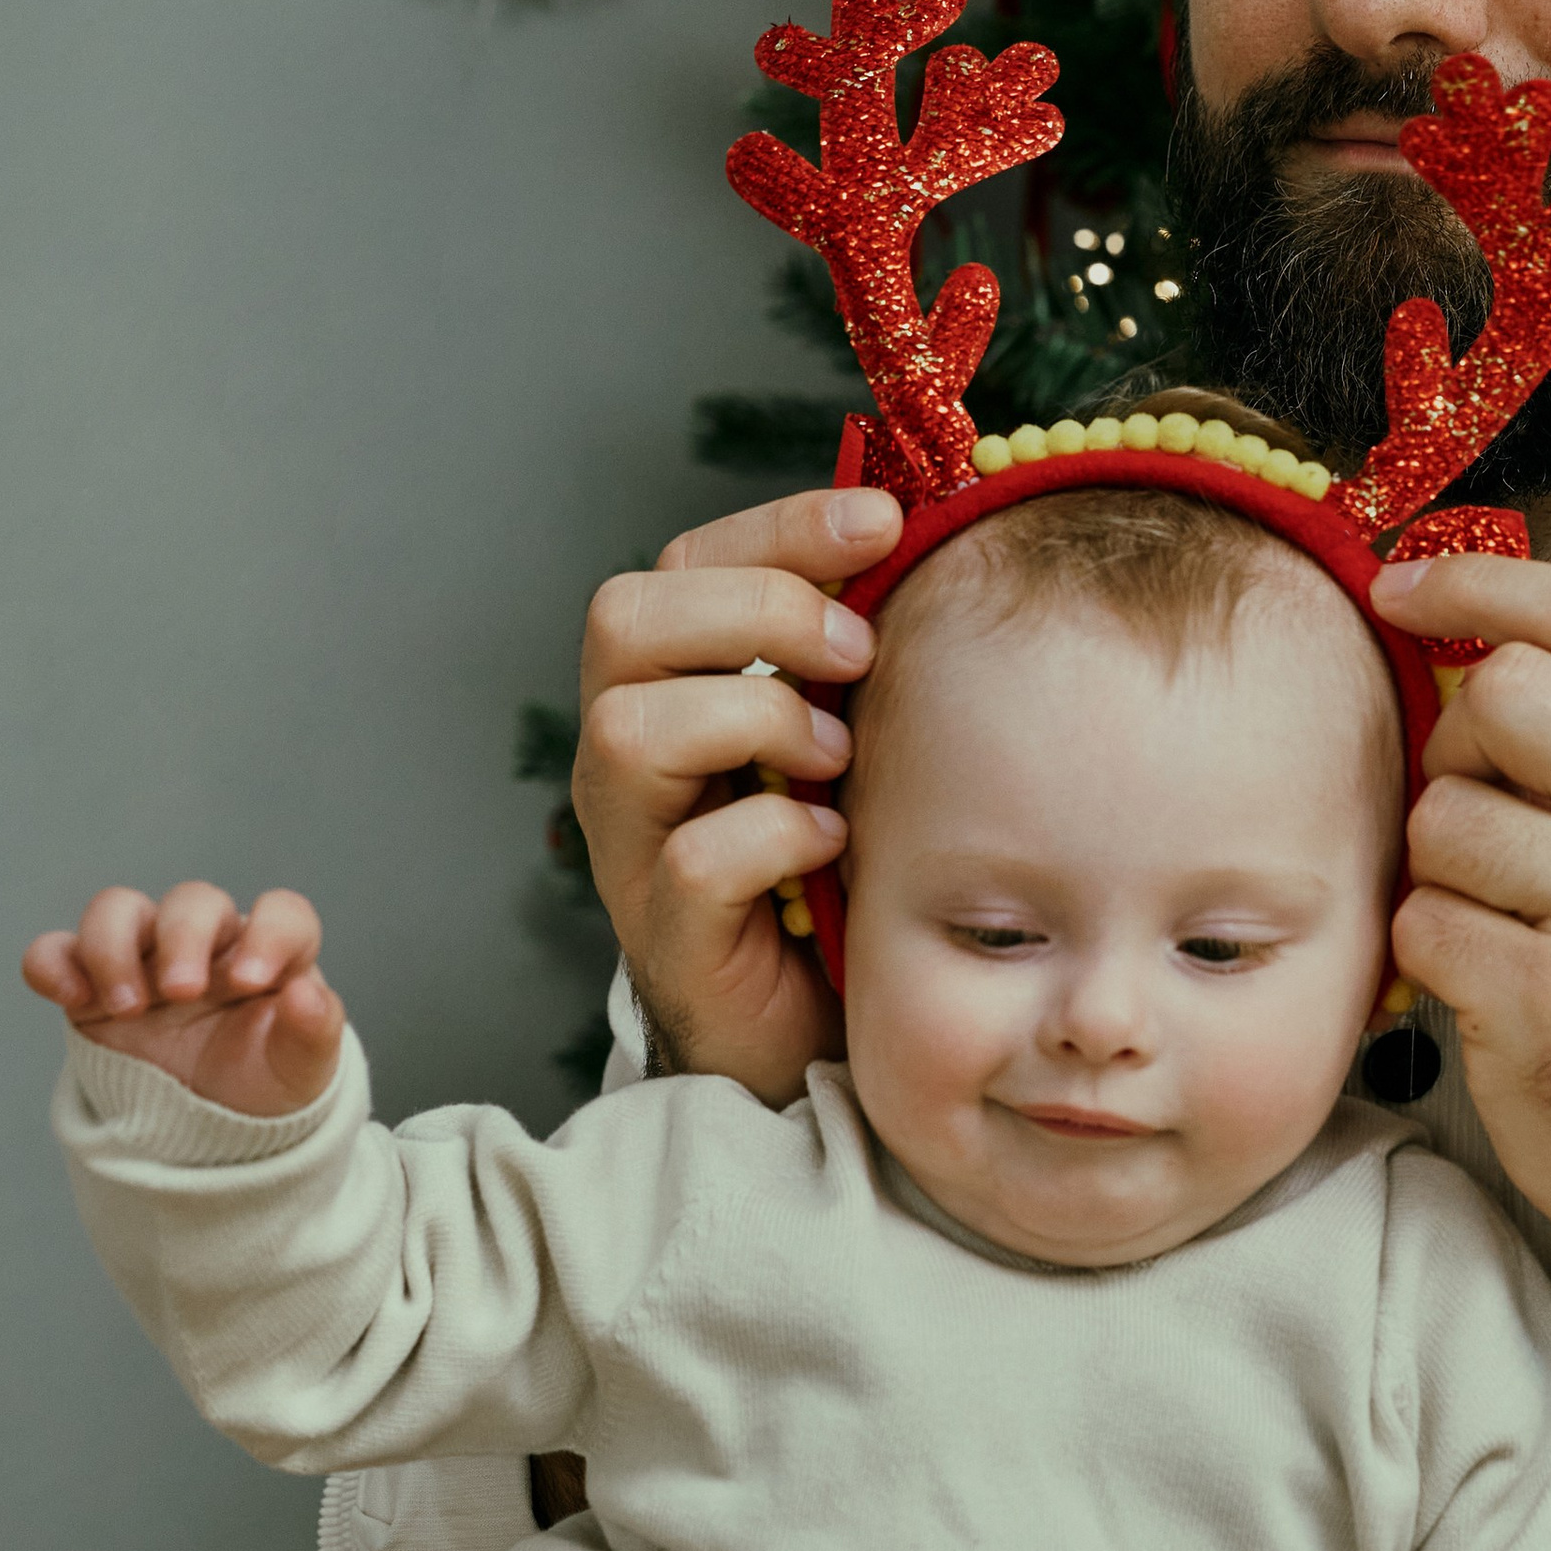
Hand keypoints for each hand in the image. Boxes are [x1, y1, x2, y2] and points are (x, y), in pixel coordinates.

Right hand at [22, 883, 344, 1118]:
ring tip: (129, 1007)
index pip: (281, 914)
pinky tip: (69, 997)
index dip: (270, 933)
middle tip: (183, 993)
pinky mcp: (92, 987)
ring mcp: (144, 958)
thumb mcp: (300, 1070)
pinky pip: (58, 952)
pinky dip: (52, 964)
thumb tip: (307, 994)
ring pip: (119, 908)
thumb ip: (314, 1031)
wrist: (209, 1133)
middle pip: (193, 901)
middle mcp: (207, 944)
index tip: (253, 982)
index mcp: (269, 955)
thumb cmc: (261, 1085)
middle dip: (185, 938)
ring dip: (116, 945)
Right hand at [571, 484, 901, 1096]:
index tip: (884, 522)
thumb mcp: (852, 734)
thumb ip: (855, 648)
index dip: (779, 525)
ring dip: (756, 720)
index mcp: (670, 685)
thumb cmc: (840, 864)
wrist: (821, 1028)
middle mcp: (626, 754)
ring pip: (630, 731)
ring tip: (839, 758)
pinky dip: (775, 837)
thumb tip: (926, 524)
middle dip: (759, 610)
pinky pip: (692, 861)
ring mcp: (631, 846)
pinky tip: (835, 844)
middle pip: (624, 617)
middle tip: (858, 654)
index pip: (682, 561)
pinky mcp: (666, 937)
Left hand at [1372, 554, 1550, 1293]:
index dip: (1479, 584)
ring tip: (1497, 919)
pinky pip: (1422, 921)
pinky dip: (1429, 950)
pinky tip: (1483, 982)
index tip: (1402, 588)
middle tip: (1479, 813)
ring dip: (1438, 866)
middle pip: (1505, 695)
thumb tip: (1474, 639)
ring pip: (1445, 815)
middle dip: (1458, 746)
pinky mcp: (1549, 1006)